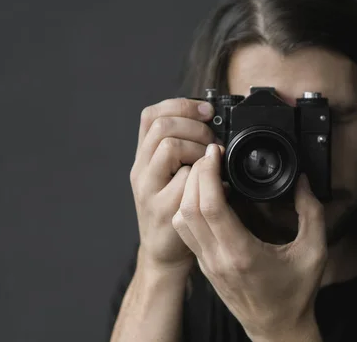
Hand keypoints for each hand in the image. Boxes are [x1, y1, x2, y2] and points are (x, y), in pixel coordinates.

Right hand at [130, 98, 217, 271]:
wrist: (164, 252)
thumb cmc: (174, 208)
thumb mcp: (172, 175)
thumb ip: (184, 150)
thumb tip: (212, 122)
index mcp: (144, 157)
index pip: (152, 115)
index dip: (181, 105)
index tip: (207, 110)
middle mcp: (141, 171)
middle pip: (162, 127)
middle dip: (196, 127)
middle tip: (212, 142)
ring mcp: (149, 190)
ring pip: (171, 147)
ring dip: (199, 148)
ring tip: (211, 162)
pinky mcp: (164, 209)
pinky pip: (186, 179)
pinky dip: (204, 176)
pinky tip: (215, 184)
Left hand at [172, 144, 327, 340]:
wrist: (277, 329)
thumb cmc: (295, 295)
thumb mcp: (315, 252)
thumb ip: (312, 213)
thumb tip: (303, 181)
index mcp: (242, 254)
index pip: (211, 207)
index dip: (208, 174)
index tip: (216, 153)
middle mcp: (218, 258)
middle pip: (188, 207)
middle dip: (196, 174)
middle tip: (211, 156)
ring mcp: (207, 263)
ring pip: (180, 219)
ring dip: (188, 191)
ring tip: (207, 174)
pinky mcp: (204, 265)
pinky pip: (185, 231)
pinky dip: (188, 207)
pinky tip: (206, 198)